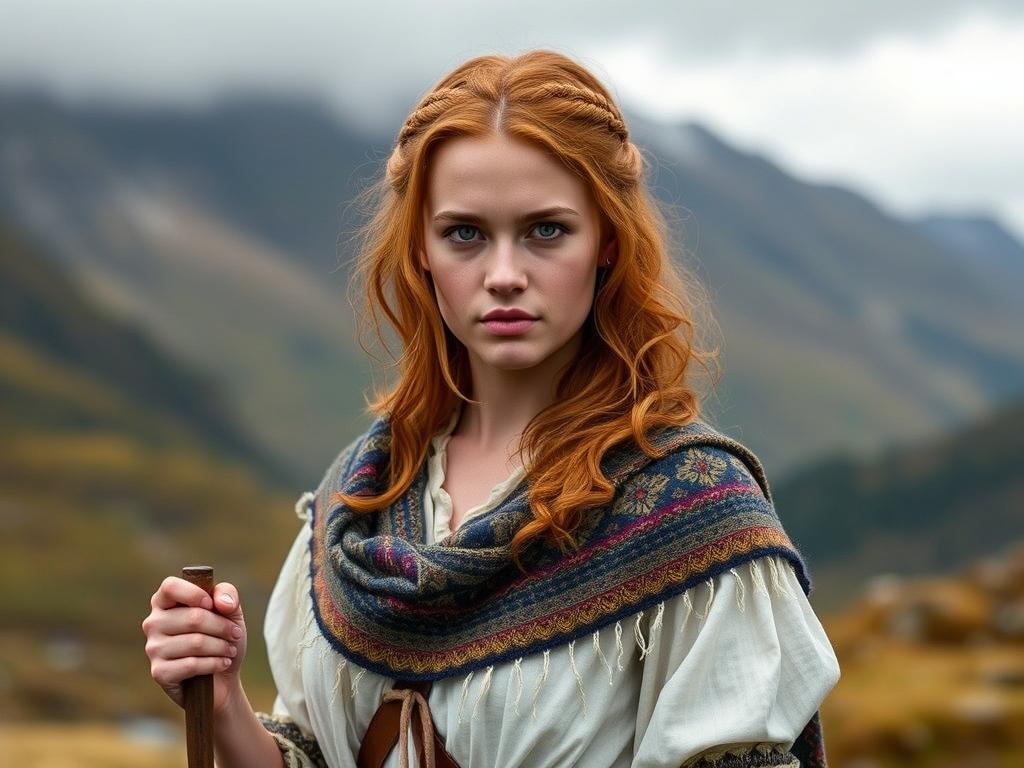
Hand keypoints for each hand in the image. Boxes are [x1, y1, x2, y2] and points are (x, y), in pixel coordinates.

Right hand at [142, 576, 248, 715]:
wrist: (222, 676)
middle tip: (235, 634)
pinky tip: (223, 663)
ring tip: (230, 649)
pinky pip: (191, 664)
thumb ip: (227, 594)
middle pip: (193, 617)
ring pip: (195, 642)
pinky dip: (215, 663)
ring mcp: (153, 648)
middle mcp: (153, 623)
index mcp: (165, 601)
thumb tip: (220, 603)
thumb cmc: (221, 637)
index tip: (212, 605)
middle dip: (222, 627)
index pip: (170, 586)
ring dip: (222, 646)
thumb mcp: (230, 610)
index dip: (194, 593)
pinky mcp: (159, 672)